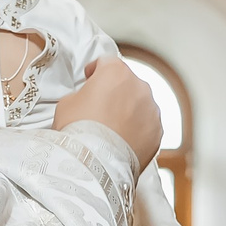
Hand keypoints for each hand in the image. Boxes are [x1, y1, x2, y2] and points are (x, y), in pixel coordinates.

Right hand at [55, 56, 161, 170]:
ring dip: (129, 111)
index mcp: (116, 72)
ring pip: (140, 104)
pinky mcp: (157, 132)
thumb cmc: (79, 130)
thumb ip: (82, 94)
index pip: (107, 62)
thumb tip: (87, 99)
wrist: (95, 163)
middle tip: (101, 107)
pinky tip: (123, 140)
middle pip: (127, 83)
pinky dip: (138, 129)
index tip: (90, 77)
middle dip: (115, 92)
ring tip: (113, 128)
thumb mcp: (67, 103)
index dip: (96, 70)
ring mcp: (152, 109)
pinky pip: (147, 125)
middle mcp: (139, 86)